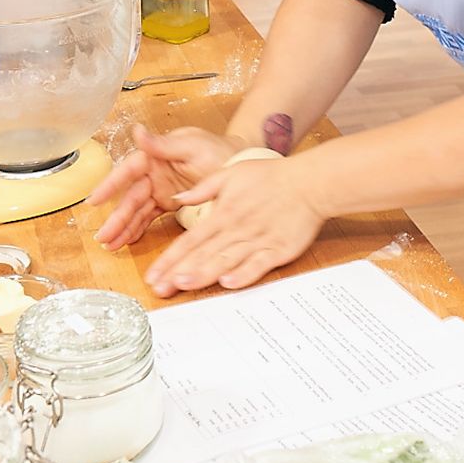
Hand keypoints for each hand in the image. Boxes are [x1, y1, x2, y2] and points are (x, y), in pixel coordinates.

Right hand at [88, 125, 241, 250]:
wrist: (242, 167)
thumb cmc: (219, 151)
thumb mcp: (194, 146)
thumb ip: (164, 144)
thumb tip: (137, 131)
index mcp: (157, 155)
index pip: (128, 170)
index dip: (110, 185)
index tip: (95, 200)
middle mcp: (155, 172)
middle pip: (130, 197)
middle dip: (116, 217)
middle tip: (103, 236)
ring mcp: (161, 189)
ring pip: (137, 210)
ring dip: (123, 227)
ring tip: (110, 245)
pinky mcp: (169, 203)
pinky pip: (149, 217)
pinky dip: (138, 229)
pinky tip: (127, 241)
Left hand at [143, 157, 325, 297]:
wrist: (310, 182)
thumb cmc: (272, 177)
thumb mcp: (232, 173)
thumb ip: (203, 188)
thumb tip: (178, 197)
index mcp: (223, 212)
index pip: (189, 240)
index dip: (169, 258)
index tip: (153, 274)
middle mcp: (236, 228)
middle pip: (202, 253)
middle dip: (178, 272)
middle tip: (159, 289)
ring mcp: (258, 240)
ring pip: (226, 260)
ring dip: (204, 273)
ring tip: (183, 285)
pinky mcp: (278, 250)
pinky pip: (258, 264)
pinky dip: (244, 274)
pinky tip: (228, 283)